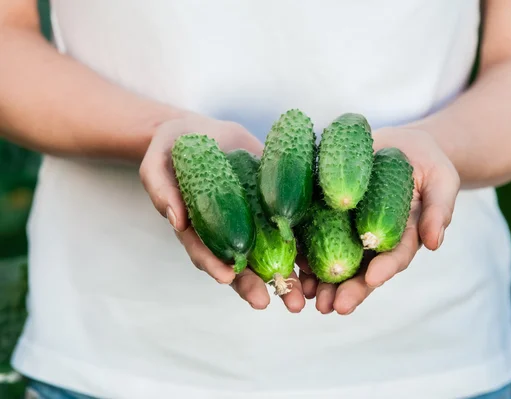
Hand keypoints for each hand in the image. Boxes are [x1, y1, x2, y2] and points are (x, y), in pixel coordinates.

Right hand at [139, 112, 305, 311]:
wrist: (199, 133)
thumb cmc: (171, 151)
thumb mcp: (157, 165)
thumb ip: (162, 189)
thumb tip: (175, 219)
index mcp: (198, 228)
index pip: (205, 252)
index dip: (215, 266)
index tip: (227, 278)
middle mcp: (226, 230)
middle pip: (241, 263)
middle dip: (255, 285)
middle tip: (270, 303)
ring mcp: (251, 218)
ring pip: (268, 253)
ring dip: (285, 275)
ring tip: (300, 297)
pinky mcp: (270, 202)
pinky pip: (286, 226)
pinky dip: (301, 244)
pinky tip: (314, 261)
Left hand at [299, 128, 459, 314]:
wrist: (401, 146)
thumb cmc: (427, 164)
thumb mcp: (441, 181)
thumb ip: (439, 209)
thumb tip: (435, 243)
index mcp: (402, 236)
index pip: (395, 257)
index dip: (384, 268)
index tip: (372, 279)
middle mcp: (374, 239)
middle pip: (362, 269)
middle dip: (349, 289)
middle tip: (334, 307)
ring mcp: (350, 228)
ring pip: (336, 258)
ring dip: (322, 281)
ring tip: (309, 295)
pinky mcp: (329, 211)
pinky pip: (315, 233)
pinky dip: (304, 250)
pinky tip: (294, 265)